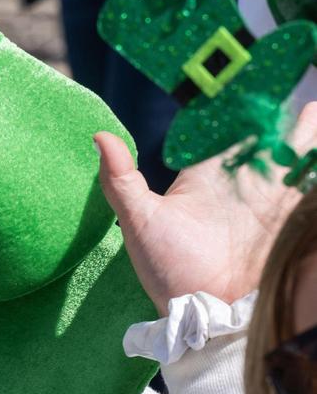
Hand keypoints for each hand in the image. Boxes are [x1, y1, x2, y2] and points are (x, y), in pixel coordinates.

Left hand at [95, 103, 316, 315]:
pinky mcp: (295, 220)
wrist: (207, 315)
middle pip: (271, 138)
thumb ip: (120, 180)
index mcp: (207, 176)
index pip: (223, 131)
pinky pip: (311, 189)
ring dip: (308, 136)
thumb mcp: (139, 222)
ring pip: (299, 158)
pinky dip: (316, 168)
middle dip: (286, 116)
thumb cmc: (168, 271)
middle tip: (298, 87)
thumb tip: (99, 136)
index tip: (244, 78)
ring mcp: (274, 202)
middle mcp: (243, 184)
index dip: (235, 107)